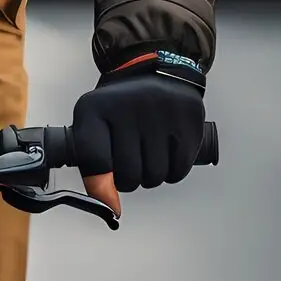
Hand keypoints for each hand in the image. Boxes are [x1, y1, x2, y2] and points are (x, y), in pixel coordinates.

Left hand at [71, 66, 205, 219]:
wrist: (154, 72)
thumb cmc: (119, 110)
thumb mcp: (93, 126)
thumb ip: (94, 166)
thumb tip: (111, 208)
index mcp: (94, 109)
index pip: (94, 162)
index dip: (100, 186)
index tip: (107, 194)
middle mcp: (127, 108)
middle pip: (128, 177)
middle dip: (128, 179)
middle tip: (130, 159)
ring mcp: (160, 114)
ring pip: (154, 178)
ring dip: (151, 176)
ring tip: (148, 153)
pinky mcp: (187, 122)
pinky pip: (177, 172)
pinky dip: (172, 172)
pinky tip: (166, 153)